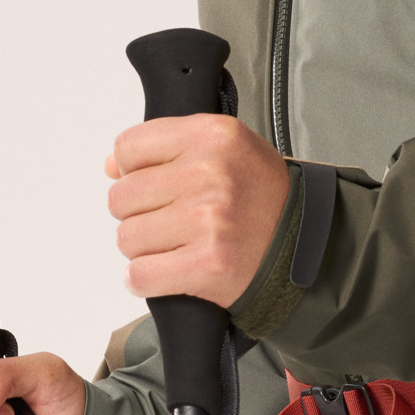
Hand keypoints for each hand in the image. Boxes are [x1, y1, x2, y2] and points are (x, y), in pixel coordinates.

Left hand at [106, 113, 290, 308]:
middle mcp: (209, 173)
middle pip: (120, 197)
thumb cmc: (261, 196)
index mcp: (212, 134)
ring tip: (179, 244)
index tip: (154, 184)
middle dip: (139, 212)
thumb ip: (168, 147)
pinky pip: (139, 275)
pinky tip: (171, 269)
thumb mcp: (226, 148)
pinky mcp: (207, 265)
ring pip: (126, 238)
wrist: (303, 244)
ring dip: (145, 247)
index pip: (128, 148)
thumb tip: (112, 167)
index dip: (132, 170)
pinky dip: (146, 279)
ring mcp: (207, 221)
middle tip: (173, 219)